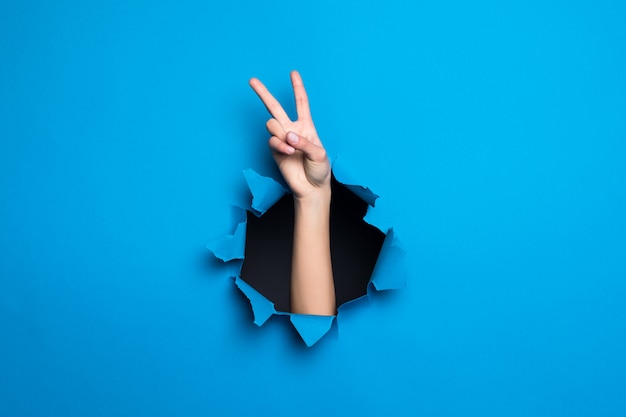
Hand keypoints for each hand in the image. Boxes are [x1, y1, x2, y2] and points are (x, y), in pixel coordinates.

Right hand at [249, 71, 330, 200]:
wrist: (311, 188)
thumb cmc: (319, 170)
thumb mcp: (319, 154)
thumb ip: (305, 143)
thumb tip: (288, 135)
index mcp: (306, 126)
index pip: (301, 103)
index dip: (297, 87)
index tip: (293, 73)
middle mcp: (292, 129)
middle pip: (275, 107)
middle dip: (263, 93)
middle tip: (251, 80)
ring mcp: (281, 139)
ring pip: (272, 124)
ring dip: (280, 134)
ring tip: (291, 147)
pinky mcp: (275, 151)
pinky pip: (272, 140)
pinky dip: (279, 145)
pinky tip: (288, 152)